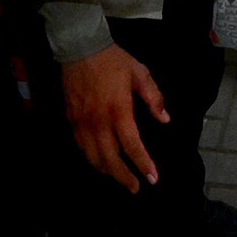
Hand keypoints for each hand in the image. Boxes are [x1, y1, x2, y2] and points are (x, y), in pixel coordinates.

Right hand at [61, 44, 167, 193]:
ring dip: (107, 172)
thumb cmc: (113, 60)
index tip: (152, 178)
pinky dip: (91, 159)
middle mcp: (99, 121)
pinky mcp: (71, 120)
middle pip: (110, 159)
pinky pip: (81, 147)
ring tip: (120, 178)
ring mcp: (82, 123)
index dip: (143, 164)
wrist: (81, 48)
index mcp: (119, 110)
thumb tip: (165, 119)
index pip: (132, 146)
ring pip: (93, 157)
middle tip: (136, 188)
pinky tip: (100, 162)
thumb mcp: (140, 73)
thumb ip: (154, 97)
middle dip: (124, 177)